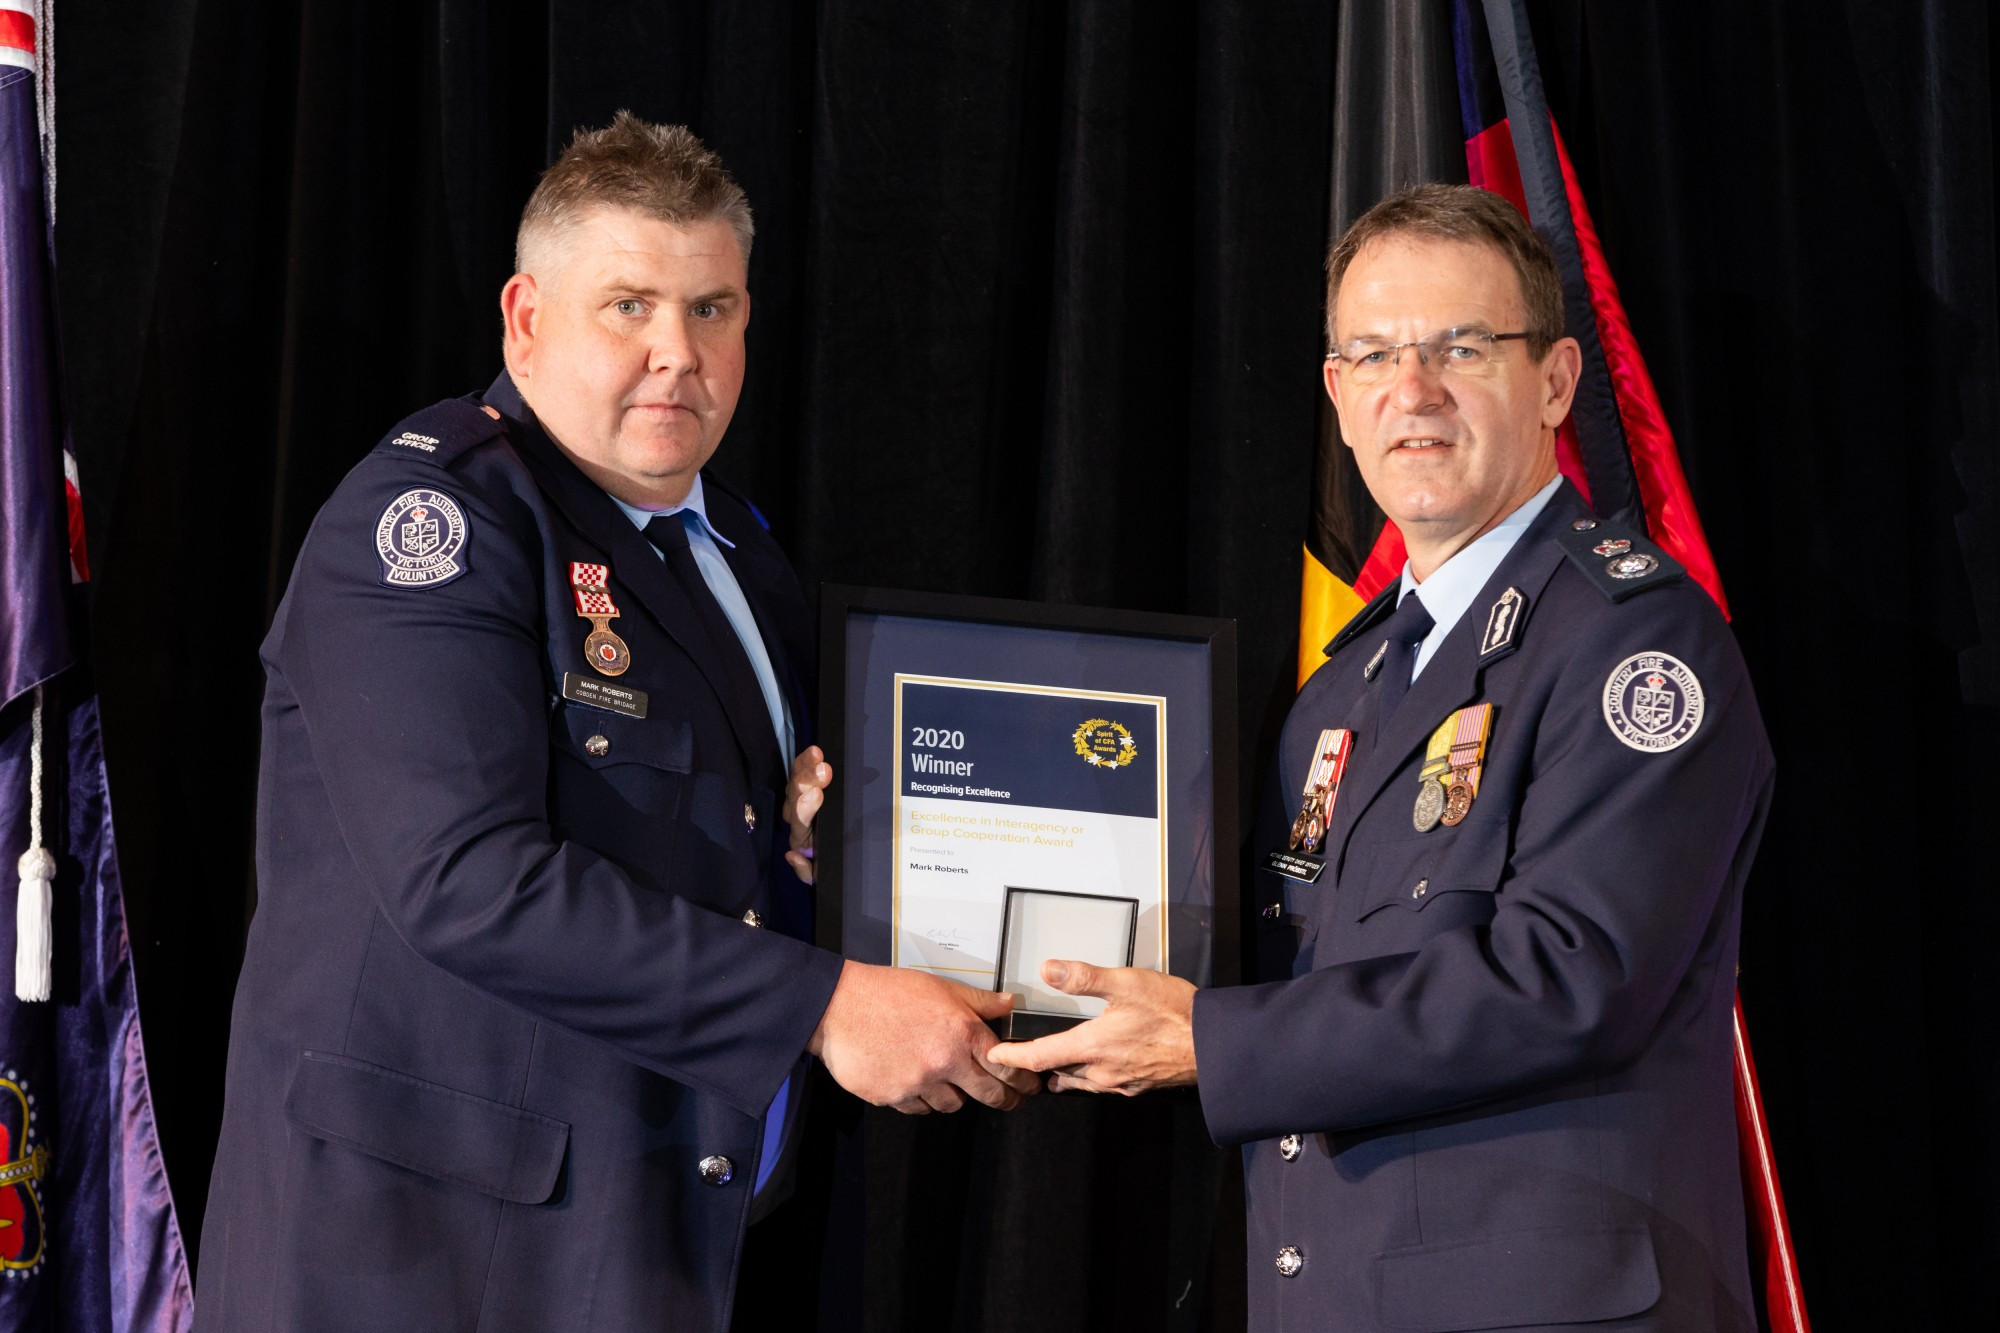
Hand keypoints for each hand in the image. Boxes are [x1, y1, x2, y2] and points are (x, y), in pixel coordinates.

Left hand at [783, 746, 831, 883]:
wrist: (827, 855)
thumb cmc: (826, 863)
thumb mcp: (818, 875)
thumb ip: (806, 871)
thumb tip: (792, 855)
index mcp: (800, 837)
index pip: (799, 822)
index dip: (805, 808)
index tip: (817, 794)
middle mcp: (796, 816)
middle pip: (795, 796)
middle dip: (807, 782)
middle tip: (823, 771)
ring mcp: (798, 799)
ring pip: (796, 781)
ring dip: (806, 767)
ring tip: (817, 754)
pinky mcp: (804, 785)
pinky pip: (800, 770)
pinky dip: (804, 761)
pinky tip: (813, 751)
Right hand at [809, 961, 1042, 1113]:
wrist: (838, 1006)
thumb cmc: (887, 992)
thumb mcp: (941, 987)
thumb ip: (978, 1002)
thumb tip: (1008, 1005)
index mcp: (961, 1033)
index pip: (1007, 1066)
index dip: (1023, 1080)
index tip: (1029, 1087)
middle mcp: (944, 1062)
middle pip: (989, 1095)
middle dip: (1005, 1099)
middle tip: (1010, 1101)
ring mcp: (918, 1084)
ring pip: (952, 1105)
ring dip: (955, 1095)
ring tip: (947, 1079)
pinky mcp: (893, 1098)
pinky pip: (918, 1108)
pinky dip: (921, 1098)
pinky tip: (915, 1080)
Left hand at [984, 960, 1197, 1094]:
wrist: (1214, 1044)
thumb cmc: (1174, 1012)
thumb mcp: (1126, 983)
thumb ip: (1084, 976)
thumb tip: (1048, 969)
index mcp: (1091, 1046)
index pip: (1038, 1057)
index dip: (1011, 1057)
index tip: (993, 1055)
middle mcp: (1101, 1071)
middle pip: (1056, 1072)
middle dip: (1035, 1067)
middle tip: (1018, 1060)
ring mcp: (1120, 1082)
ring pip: (1080, 1081)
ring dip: (1062, 1073)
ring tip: (1050, 1066)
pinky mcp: (1138, 1085)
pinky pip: (1103, 1085)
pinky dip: (1089, 1076)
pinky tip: (1095, 1066)